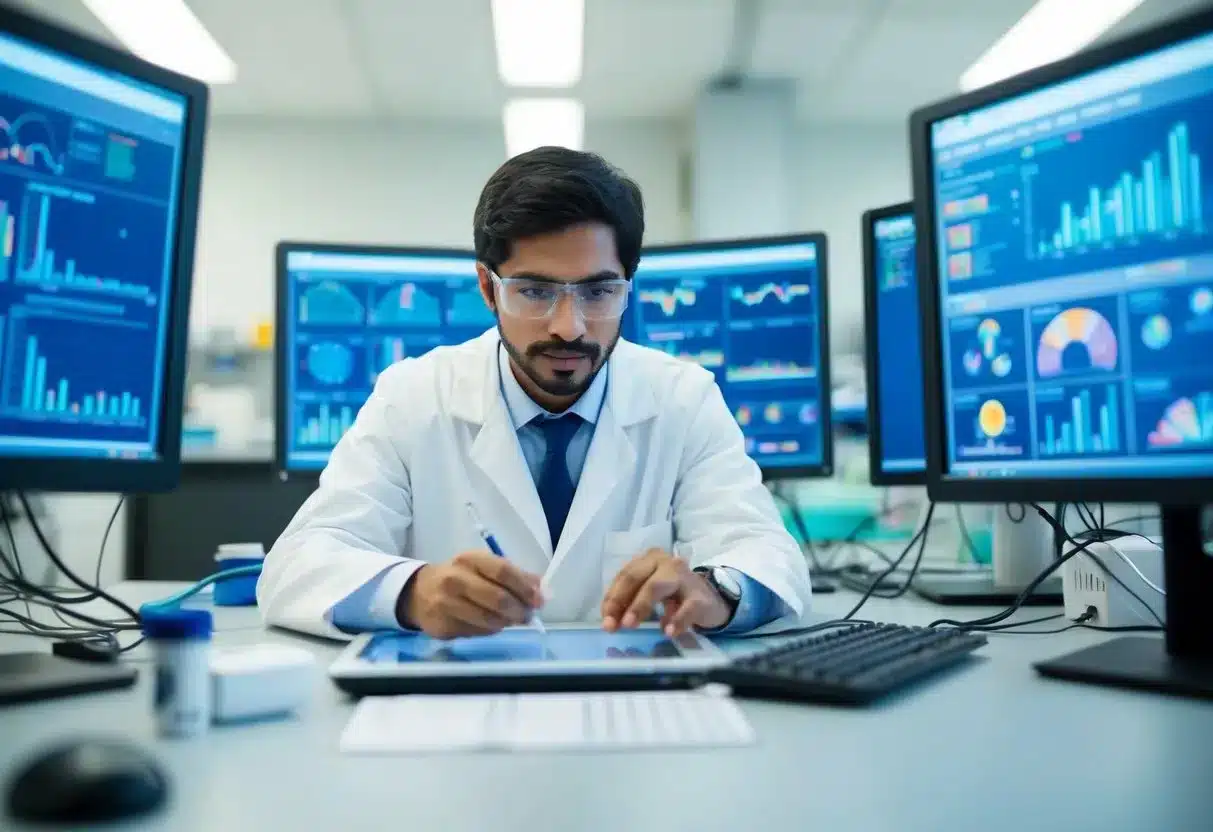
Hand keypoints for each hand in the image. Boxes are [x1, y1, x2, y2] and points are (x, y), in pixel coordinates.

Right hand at [397, 552, 541, 639]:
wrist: (418, 593)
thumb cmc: (461, 577)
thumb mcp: (484, 567)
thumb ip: (514, 576)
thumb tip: (543, 589)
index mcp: (470, 559)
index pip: (503, 571)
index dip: (524, 587)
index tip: (538, 600)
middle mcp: (455, 579)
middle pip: (498, 598)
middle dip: (519, 610)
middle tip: (527, 616)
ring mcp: (446, 604)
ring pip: (489, 619)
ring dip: (506, 623)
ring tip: (511, 620)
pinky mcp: (443, 626)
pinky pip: (477, 632)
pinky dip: (490, 630)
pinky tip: (489, 624)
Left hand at [601, 549, 730, 636]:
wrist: (711, 599)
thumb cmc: (674, 594)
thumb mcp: (650, 593)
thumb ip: (630, 602)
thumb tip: (610, 622)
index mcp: (648, 560)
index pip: (624, 577)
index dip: (611, 598)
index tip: (605, 620)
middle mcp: (664, 562)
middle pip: (635, 578)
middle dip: (620, 602)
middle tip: (611, 625)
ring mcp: (682, 577)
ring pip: (656, 586)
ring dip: (640, 606)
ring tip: (629, 625)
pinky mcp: (699, 596)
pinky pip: (686, 607)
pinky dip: (676, 620)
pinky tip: (668, 632)